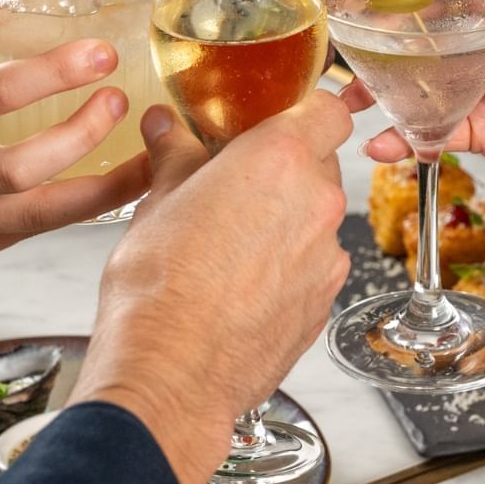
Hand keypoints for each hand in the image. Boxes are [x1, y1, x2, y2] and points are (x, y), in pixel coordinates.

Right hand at [0, 23, 149, 306]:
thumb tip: (36, 4)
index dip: (52, 72)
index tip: (102, 53)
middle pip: (15, 168)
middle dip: (82, 137)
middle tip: (121, 104)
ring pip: (28, 219)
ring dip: (97, 191)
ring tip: (144, 162)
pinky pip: (15, 236)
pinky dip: (62, 212)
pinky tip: (100, 190)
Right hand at [74, 92, 352, 483]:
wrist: (170, 374)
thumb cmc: (158, 289)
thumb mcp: (156, 202)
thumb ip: (175, 156)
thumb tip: (165, 129)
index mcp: (281, 160)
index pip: (328, 109)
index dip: (306, 111)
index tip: (279, 120)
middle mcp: (318, 204)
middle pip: (319, 166)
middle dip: (283, 172)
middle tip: (233, 187)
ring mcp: (327, 258)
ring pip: (316, 221)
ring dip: (284, 224)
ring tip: (228, 247)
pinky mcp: (324, 305)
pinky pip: (311, 269)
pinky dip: (285, 270)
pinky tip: (239, 287)